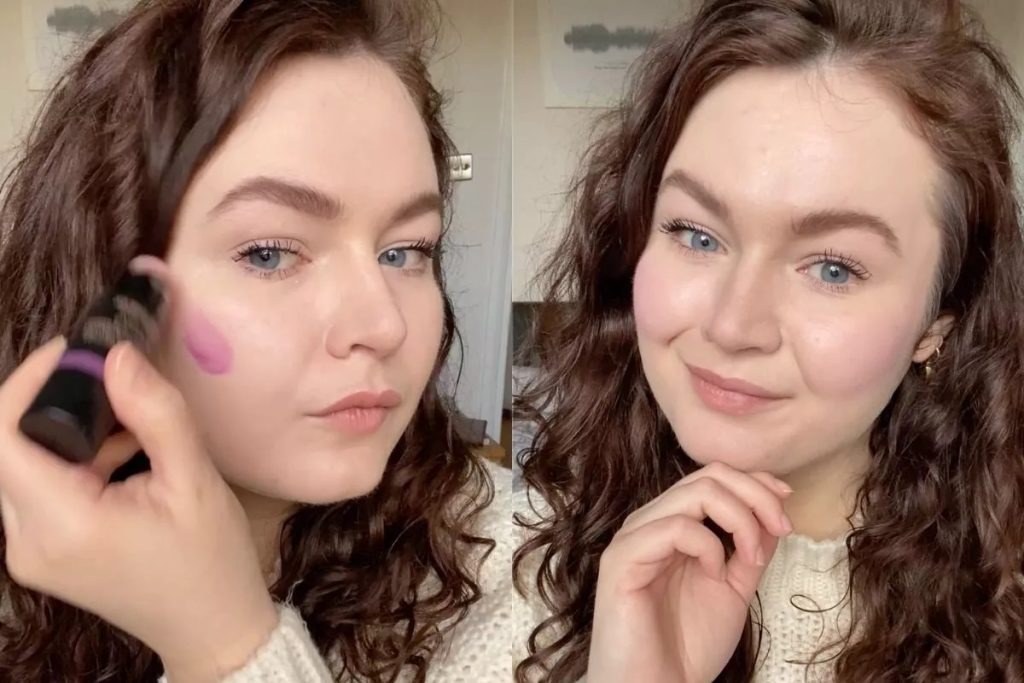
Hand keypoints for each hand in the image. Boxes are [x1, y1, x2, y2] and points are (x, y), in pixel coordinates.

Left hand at [0, 337, 278, 678]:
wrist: (212, 629)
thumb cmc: (211, 560)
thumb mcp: (196, 481)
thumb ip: (156, 414)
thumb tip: (116, 356)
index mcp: (64, 524)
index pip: (4, 436)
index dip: (28, 383)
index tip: (75, 352)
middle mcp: (28, 540)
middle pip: (6, 447)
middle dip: (51, 401)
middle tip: (109, 380)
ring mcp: (29, 551)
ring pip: (20, 464)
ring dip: (64, 430)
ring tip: (129, 424)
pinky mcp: (41, 552)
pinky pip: (36, 487)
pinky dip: (71, 458)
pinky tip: (122, 455)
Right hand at [587, 461, 792, 682]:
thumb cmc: (686, 647)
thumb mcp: (734, 589)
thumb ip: (750, 550)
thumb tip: (776, 510)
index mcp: (670, 525)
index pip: (713, 477)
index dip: (755, 482)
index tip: (787, 505)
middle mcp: (649, 522)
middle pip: (708, 476)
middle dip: (756, 496)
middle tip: (782, 528)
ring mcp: (633, 538)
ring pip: (695, 493)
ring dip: (740, 520)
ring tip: (751, 559)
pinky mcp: (622, 559)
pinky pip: (675, 527)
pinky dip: (708, 546)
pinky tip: (714, 573)